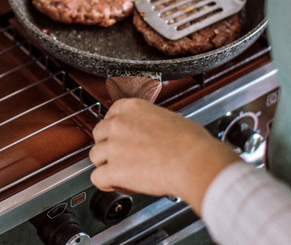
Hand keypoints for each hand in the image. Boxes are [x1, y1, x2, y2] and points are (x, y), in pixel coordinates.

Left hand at [89, 98, 240, 214]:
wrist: (195, 162)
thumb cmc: (191, 142)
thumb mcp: (167, 117)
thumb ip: (149, 121)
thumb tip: (147, 130)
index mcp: (131, 107)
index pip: (109, 116)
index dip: (114, 131)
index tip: (120, 138)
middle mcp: (118, 124)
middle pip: (99, 135)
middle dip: (108, 146)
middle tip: (121, 156)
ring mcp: (114, 146)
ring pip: (95, 156)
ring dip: (106, 165)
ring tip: (122, 172)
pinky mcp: (114, 170)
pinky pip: (97, 178)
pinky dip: (106, 183)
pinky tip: (117, 184)